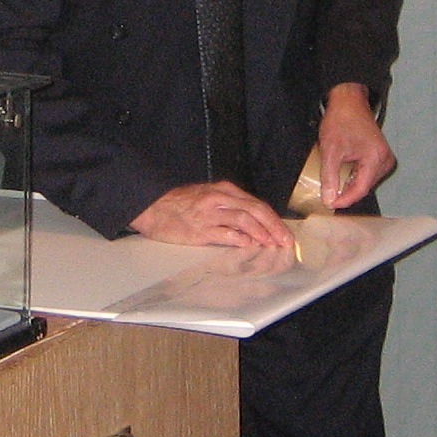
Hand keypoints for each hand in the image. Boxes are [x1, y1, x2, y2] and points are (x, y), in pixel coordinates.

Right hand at [132, 181, 291, 248]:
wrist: (151, 206)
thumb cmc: (178, 204)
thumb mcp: (207, 198)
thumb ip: (229, 208)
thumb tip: (253, 226)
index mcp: (224, 191)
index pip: (256, 204)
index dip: (273, 220)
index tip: (284, 233)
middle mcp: (219, 199)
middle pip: (255, 211)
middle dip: (273, 227)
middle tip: (285, 241)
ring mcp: (209, 214)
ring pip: (244, 220)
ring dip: (261, 233)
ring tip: (271, 244)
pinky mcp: (199, 229)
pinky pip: (224, 233)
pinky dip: (239, 239)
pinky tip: (249, 246)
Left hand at [311, 82, 395, 209]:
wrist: (349, 102)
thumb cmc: (341, 120)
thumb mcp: (330, 151)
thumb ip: (329, 178)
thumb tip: (328, 199)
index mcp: (376, 158)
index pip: (361, 189)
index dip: (344, 200)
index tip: (330, 204)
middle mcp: (385, 160)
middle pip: (365, 187)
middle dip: (347, 194)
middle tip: (329, 198)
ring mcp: (385, 157)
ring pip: (367, 182)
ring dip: (351, 186)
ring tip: (334, 189)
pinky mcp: (380, 155)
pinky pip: (368, 174)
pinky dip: (355, 178)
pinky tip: (343, 179)